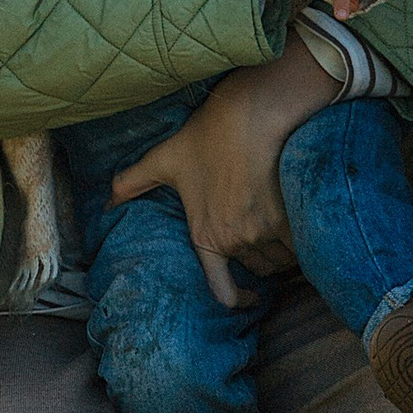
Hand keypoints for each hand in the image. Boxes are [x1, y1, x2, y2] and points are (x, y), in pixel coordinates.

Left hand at [107, 35, 338, 308]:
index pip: (222, 289)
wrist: (253, 112)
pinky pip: (302, 248)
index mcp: (205, 234)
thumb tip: (106, 201)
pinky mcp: (291, 221)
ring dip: (285, 252)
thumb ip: (134, 181)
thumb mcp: (166, 157)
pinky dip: (306, 242)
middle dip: (263, 257)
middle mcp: (234, 240)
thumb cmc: (209, 133)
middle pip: (258, 268)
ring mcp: (263, 233)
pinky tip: (307, 227)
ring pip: (282, 259)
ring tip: (287, 229)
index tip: (249, 298)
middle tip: (268, 237)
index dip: (238, 301)